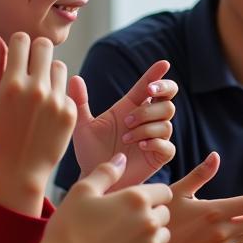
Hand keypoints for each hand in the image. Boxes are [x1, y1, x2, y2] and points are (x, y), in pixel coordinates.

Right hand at [0, 32, 76, 215]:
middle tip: (31, 66)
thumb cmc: (1, 133)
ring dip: (50, 72)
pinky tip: (47, 112)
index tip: (18, 54)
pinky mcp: (70, 112)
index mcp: (12, 84)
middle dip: (37, 51)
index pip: (22, 40)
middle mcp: (36, 89)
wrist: (21, 168)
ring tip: (39, 91)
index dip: (19, 44)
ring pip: (59, 66)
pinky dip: (58, 95)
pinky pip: (67, 89)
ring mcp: (55, 101)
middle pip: (45, 46)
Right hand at [23, 155, 172, 242]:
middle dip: (150, 213)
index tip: (133, 201)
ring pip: (162, 234)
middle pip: (165, 212)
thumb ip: (106, 172)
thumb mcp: (82, 191)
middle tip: (126, 219)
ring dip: (150, 233)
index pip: (163, 192)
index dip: (150, 194)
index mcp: (137, 199)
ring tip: (125, 235)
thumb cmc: (70, 226)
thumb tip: (122, 158)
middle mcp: (149, 221)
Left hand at [69, 60, 176, 186]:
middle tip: (135, 110)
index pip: (150, 86)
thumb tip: (74, 78)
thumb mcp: (82, 125)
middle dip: (153, 103)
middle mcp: (147, 120)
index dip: (158, 75)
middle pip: (166, 101)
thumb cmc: (89, 152)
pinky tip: (140, 146)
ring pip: (166, 122)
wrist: (95, 179)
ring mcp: (155, 138)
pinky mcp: (159, 156)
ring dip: (146, 126)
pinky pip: (167, 145)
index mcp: (131, 108)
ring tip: (126, 136)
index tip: (164, 63)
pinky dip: (154, 142)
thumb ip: (80, 102)